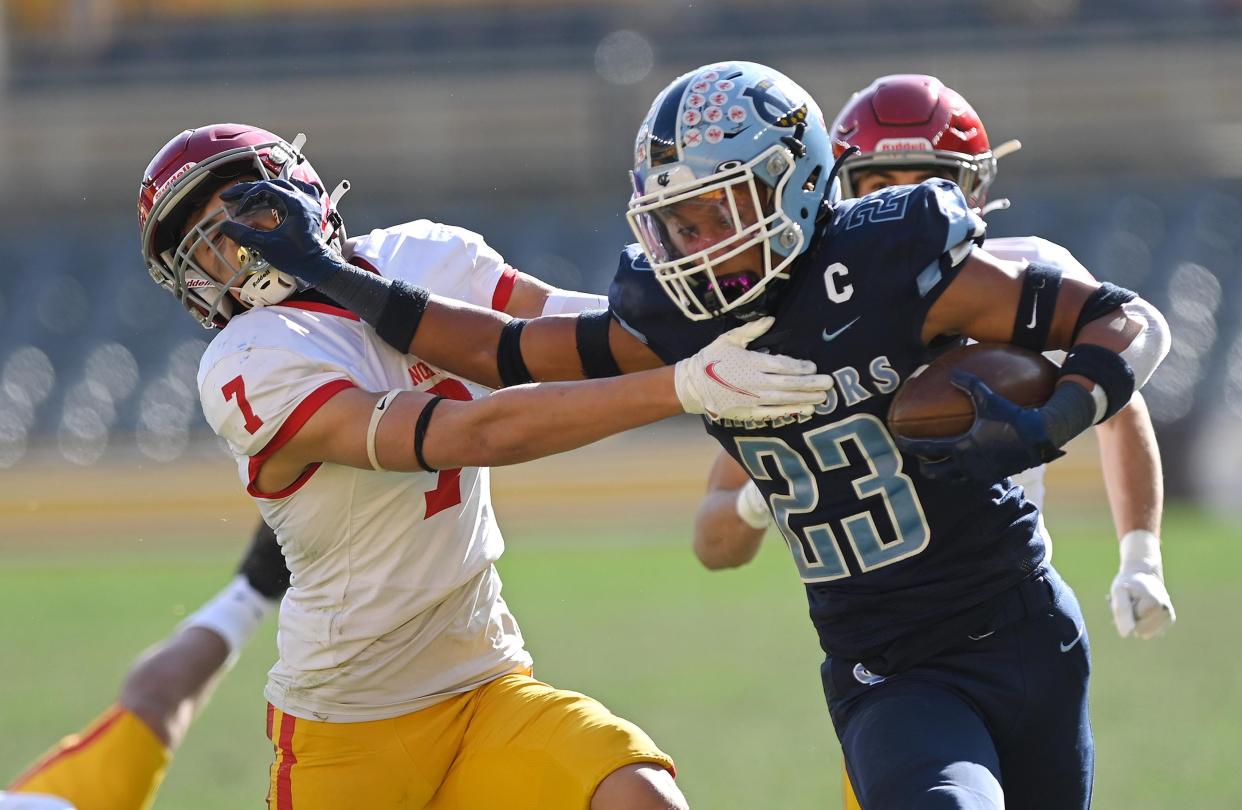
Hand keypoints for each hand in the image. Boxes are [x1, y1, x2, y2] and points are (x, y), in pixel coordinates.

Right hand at [218, 178, 340, 285]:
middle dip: (250, 191)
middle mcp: (304, 199)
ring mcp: (309, 204)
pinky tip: (279, 194)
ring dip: (266, 190)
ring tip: (250, 195)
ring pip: (284, 186)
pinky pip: (300, 192)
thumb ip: (244, 234)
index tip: (234, 204)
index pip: (265, 188)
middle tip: (233, 196)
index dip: (246, 195)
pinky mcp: (311, 211)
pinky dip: (287, 192)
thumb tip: (225, 226)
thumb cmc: (297, 257)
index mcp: (295, 203)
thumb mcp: (266, 245)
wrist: (316, 266)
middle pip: (273, 185)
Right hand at [674, 317, 832, 420]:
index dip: (800, 367)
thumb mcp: (729, 339)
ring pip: (785, 399)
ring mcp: (752, 399)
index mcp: (751, 362)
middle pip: (788, 384)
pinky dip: (790, 412)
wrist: (693, 385)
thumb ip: (752, 330)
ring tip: (823, 397)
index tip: (814, 366)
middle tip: (829, 383)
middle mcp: (755, 382)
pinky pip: (773, 413)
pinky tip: (805, 410)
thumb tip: (771, 319)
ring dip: (805, 398)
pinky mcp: (748, 412)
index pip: (782, 365)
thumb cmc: (711, 358)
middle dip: (810, 383)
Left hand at [895, 371, 1062, 482]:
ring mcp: (980, 474)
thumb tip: (954, 374)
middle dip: (925, 467)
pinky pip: (972, 479)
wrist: (1040, 438)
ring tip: (940, 464)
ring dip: (944, 472)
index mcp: (961, 447)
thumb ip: (970, 385)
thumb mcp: (989, 399)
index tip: (898, 441)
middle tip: (919, 459)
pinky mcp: (994, 477)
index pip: (926, 448)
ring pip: (953, 479)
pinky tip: (967, 466)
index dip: (909, 444)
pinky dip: (964, 474)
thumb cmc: (1012, 417)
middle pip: (935, 472)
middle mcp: (967, 464)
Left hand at [1110, 530, 1175, 638]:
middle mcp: (1166, 613)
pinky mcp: (1168, 621)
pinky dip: (1142, 622)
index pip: (1132, 625)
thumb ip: (1121, 612)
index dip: (1126, 613)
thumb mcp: (1118, 592)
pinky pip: (1148, 632)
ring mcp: (1168, 618)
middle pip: (1139, 631)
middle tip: (1132, 602)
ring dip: (1135, 621)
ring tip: (1137, 605)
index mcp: (1155, 604)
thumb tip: (1127, 634)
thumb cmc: (1129, 583)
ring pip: (1143, 633)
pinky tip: (1144, 610)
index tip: (1129, 598)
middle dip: (1130, 619)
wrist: (1143, 574)